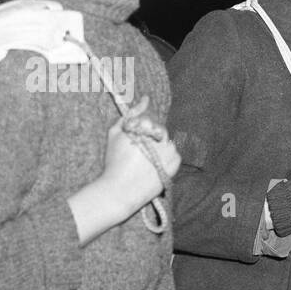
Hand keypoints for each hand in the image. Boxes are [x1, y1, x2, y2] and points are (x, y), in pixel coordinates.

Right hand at [99, 96, 179, 214]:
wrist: (120, 190)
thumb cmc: (115, 161)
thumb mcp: (116, 133)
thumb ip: (130, 113)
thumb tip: (145, 98)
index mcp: (144, 126)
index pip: (148, 119)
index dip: (140, 129)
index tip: (135, 138)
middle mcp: (159, 135)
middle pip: (159, 129)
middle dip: (150, 137)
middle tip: (139, 151)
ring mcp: (169, 149)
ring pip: (167, 140)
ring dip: (159, 146)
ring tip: (145, 160)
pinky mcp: (175, 163)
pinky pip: (173, 154)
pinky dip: (165, 158)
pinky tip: (152, 166)